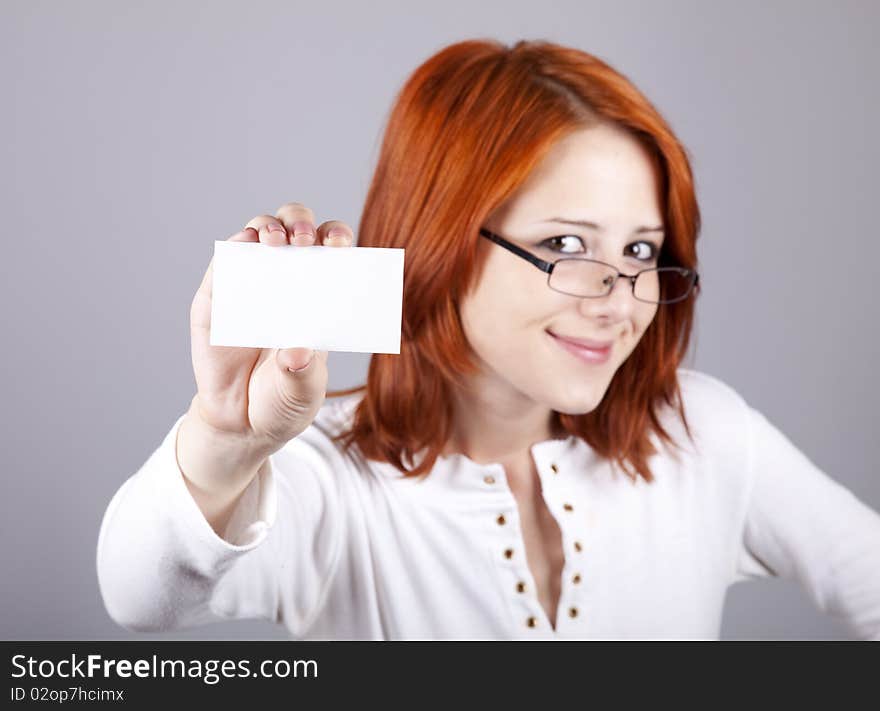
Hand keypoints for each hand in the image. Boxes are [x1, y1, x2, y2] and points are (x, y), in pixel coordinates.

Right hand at [188, 202, 354, 452]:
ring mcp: (251, 283)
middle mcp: (288, 280)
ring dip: (268, 227)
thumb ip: (303, 374)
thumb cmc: (284, 400)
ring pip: (260, 234)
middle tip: (303, 240)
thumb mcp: (302, 392)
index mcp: (320, 296)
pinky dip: (234, 247)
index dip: (337, 238)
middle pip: (297, 230)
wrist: (241, 423)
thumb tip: (297, 353)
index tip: (339, 244)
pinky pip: (225, 261)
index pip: (332, 252)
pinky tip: (244, 245)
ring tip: (275, 241)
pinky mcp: (217, 295)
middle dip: (301, 224)